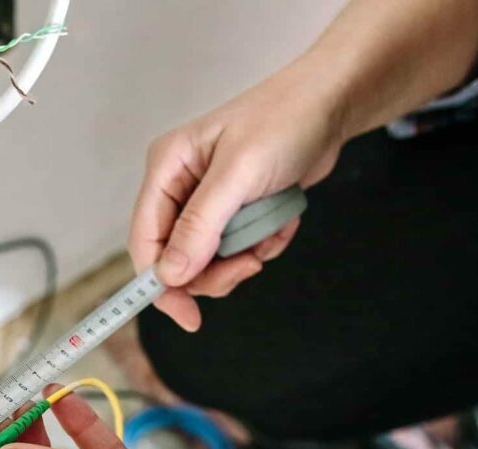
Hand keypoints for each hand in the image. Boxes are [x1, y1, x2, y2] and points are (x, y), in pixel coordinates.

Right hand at [130, 61, 345, 330]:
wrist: (332, 102)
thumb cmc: (285, 120)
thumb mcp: (238, 174)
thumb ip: (200, 226)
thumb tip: (170, 275)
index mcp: (166, 169)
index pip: (145, 241)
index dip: (161, 284)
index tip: (188, 316)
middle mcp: (180, 187)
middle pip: (176, 259)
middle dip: (213, 271)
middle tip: (248, 265)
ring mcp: (207, 201)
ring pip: (208, 261)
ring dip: (243, 257)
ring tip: (269, 233)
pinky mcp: (233, 210)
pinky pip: (236, 250)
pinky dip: (261, 245)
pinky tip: (280, 221)